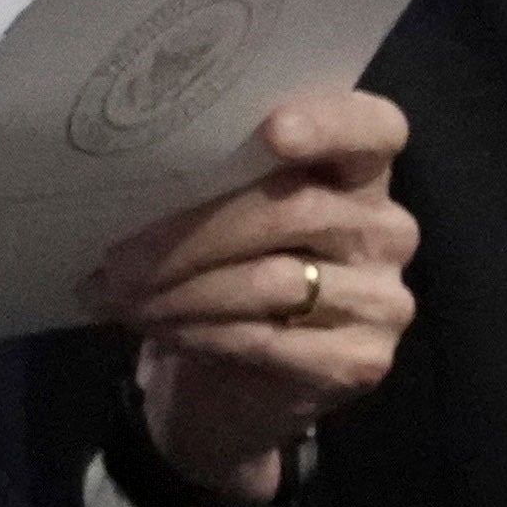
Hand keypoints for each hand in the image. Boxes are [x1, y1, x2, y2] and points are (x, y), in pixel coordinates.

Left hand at [109, 86, 414, 506]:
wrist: (239, 382)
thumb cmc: (226, 270)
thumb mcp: (225, 213)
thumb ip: (217, 181)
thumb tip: (137, 168)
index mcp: (361, 170)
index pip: (373, 128)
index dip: (329, 123)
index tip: (273, 130)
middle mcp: (386, 229)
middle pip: (296, 210)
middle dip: (194, 233)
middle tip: (120, 257)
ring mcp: (383, 298)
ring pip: (274, 280)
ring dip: (182, 291)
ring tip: (121, 296)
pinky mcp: (363, 360)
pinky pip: (269, 339)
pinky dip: (201, 334)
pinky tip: (160, 330)